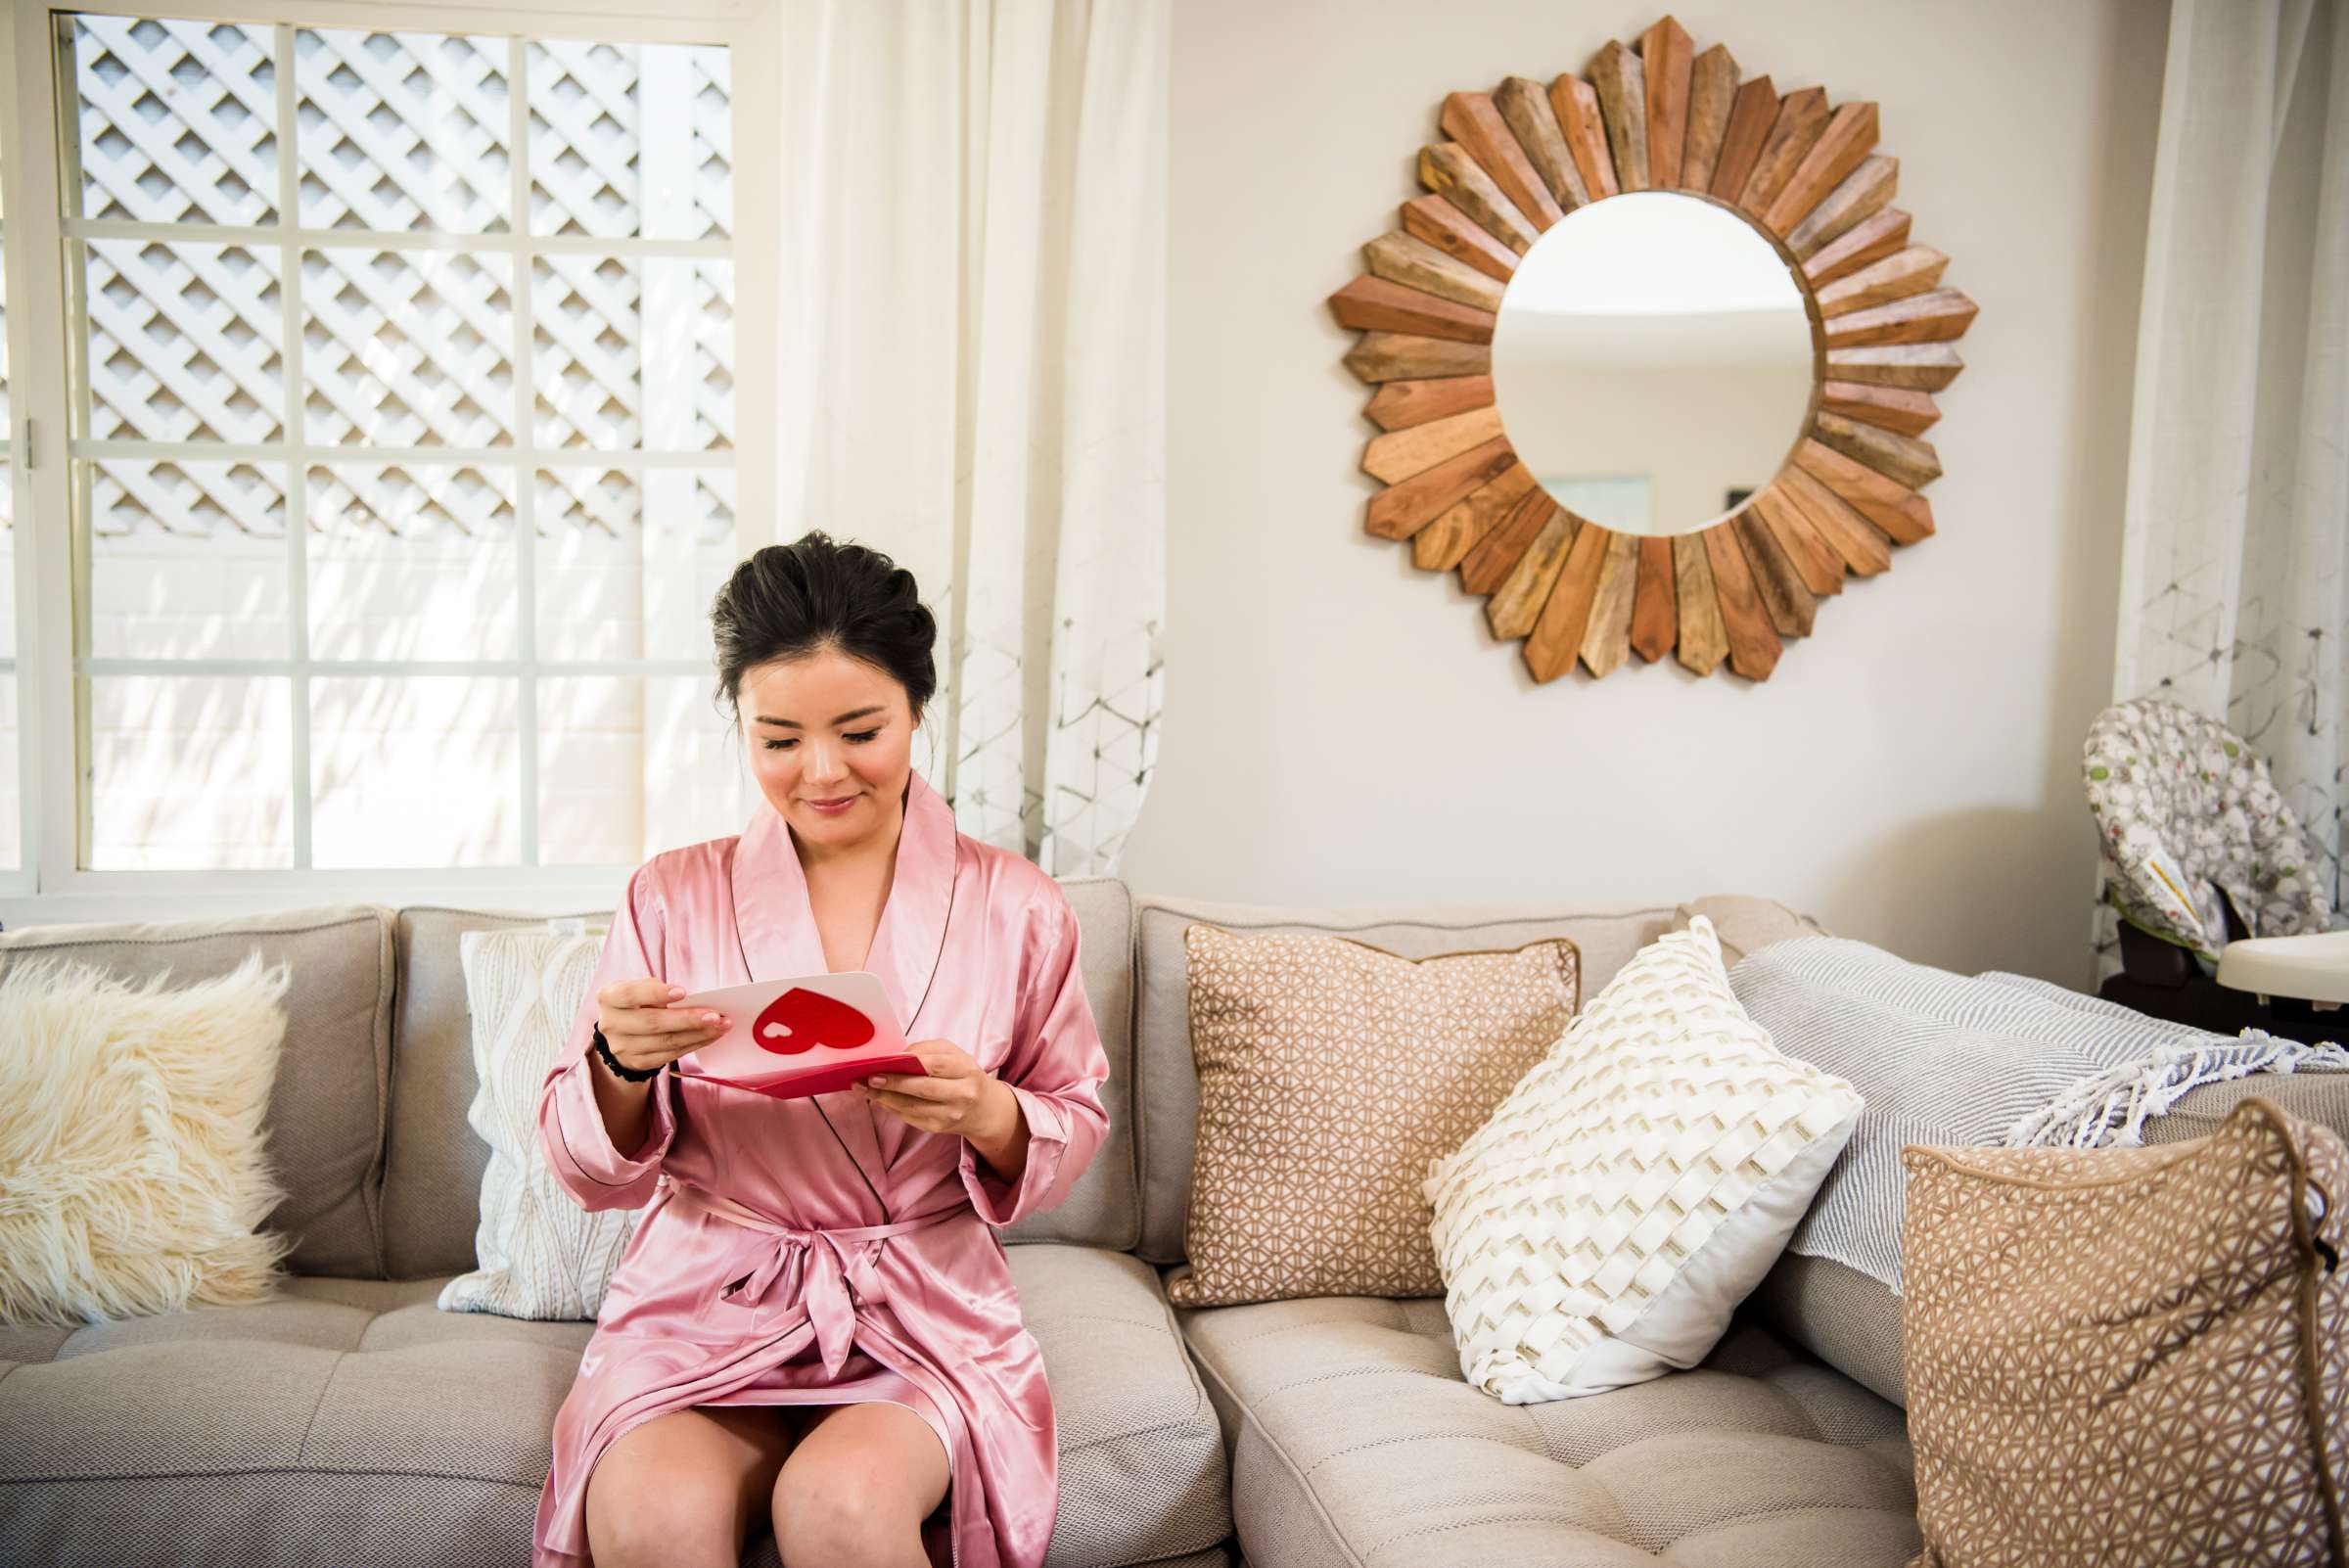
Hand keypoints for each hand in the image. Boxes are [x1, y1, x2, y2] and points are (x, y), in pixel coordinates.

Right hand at [593, 977, 730, 1076]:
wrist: (621, 1033)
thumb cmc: (637, 1002)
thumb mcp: (639, 988)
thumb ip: (656, 990)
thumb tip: (691, 1000)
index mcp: (609, 998)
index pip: (630, 994)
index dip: (656, 993)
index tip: (683, 992)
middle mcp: (611, 1024)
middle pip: (652, 1023)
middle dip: (687, 1019)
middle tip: (715, 1015)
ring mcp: (622, 1047)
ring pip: (665, 1042)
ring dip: (698, 1034)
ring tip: (721, 1026)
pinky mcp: (637, 1062)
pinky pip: (671, 1055)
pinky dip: (694, 1044)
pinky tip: (711, 1036)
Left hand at [856, 1039, 1015, 1142]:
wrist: (985, 1109)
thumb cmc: (964, 1076)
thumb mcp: (954, 1056)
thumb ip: (926, 1051)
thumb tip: (894, 1057)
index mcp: (966, 1069)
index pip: (935, 1065)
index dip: (907, 1064)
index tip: (883, 1063)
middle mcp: (962, 1093)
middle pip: (923, 1089)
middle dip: (892, 1084)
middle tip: (868, 1079)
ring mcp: (951, 1114)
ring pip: (913, 1107)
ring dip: (885, 1098)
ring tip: (866, 1089)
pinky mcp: (939, 1128)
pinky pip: (911, 1117)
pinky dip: (892, 1108)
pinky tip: (879, 1099)